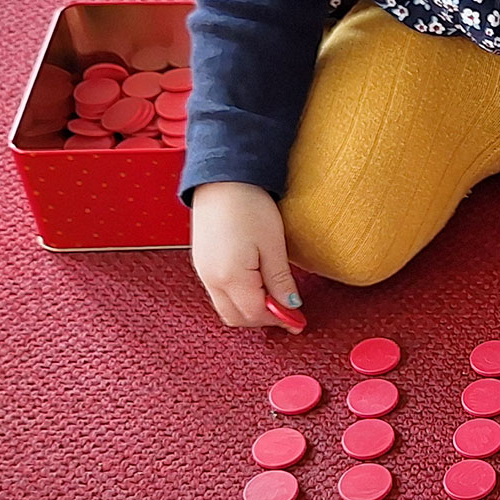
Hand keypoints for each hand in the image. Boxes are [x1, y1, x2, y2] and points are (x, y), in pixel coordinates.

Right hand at [190, 180, 302, 327]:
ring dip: (249, 309)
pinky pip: (219, 293)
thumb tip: (290, 306)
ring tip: (273, 294)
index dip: (279, 320)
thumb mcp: (273, 245)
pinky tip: (255, 283)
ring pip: (226, 307)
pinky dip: (238, 297)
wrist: (223, 179)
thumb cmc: (248, 206)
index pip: (256, 314)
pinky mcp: (201, 263)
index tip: (298, 320)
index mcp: (230, 277)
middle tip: (286, 310)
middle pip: (237, 317)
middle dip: (263, 319)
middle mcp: (211, 279)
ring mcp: (203, 272)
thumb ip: (280, 280)